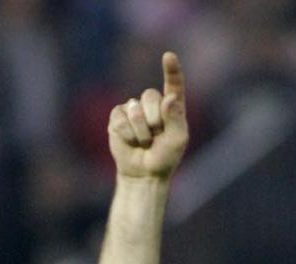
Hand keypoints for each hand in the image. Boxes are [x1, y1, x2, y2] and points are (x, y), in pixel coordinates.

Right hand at [108, 50, 188, 180]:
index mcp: (171, 105)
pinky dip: (128, 135)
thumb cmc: (165, 157)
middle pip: (151, 96)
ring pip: (136, 110)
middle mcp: (152, 103)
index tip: (168, 56)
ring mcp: (133, 108)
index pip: (173, 83)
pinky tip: (131, 142)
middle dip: (154, 120)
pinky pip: (122, 120)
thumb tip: (169, 98)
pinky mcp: (118, 117)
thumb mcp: (177, 140)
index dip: (171, 70)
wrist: (144, 174)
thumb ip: (176, 118)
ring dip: (141, 132)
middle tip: (155, 137)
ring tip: (144, 142)